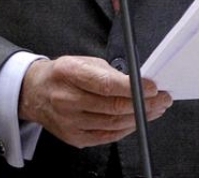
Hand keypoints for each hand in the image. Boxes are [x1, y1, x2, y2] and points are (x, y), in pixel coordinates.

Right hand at [19, 55, 172, 147]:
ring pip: (113, 124)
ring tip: (156, 109)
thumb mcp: (83, 61)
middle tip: (162, 98)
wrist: (36, 93)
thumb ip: (108, 72)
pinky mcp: (74, 138)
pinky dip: (126, 129)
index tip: (152, 86)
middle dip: (144, 103)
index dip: (132, 88)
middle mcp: (67, 99)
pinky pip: (107, 136)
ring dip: (140, 118)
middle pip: (113, 107)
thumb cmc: (63, 74)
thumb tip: (137, 81)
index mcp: (69, 72)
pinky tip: (137, 121)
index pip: (106, 84)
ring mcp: (69, 122)